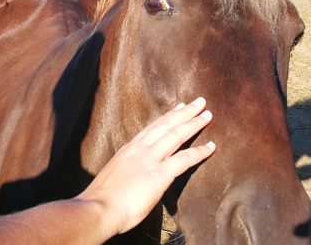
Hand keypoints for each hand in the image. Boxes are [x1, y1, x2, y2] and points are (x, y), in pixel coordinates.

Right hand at [76, 97, 214, 236]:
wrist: (98, 209)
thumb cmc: (101, 200)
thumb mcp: (114, 177)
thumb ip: (128, 171)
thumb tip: (135, 176)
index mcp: (128, 150)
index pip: (151, 128)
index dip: (167, 117)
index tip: (178, 107)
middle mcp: (140, 149)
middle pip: (166, 125)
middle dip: (184, 112)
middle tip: (199, 102)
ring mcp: (150, 160)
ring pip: (176, 135)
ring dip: (194, 123)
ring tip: (208, 114)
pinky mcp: (160, 174)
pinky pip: (184, 159)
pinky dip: (200, 151)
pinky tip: (211, 147)